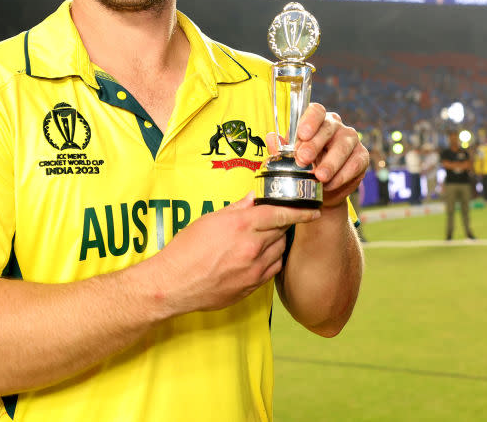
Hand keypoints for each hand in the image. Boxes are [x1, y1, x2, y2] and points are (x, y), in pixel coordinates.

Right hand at [147, 192, 319, 316]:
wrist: (174, 284)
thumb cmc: (185, 250)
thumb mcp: (208, 221)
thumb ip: (235, 209)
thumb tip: (252, 200)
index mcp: (240, 225)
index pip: (279, 213)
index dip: (299, 211)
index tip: (312, 210)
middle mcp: (251, 247)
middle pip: (281, 231)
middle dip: (282, 225)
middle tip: (277, 221)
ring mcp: (254, 269)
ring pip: (279, 251)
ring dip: (277, 243)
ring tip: (265, 239)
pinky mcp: (252, 286)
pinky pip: (273, 270)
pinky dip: (272, 260)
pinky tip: (261, 257)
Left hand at [281, 103, 368, 208]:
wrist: (320, 190)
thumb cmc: (304, 167)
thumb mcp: (290, 158)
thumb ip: (281, 148)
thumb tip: (271, 137)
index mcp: (317, 120)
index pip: (316, 111)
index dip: (310, 120)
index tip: (302, 134)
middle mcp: (335, 126)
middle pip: (328, 128)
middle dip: (314, 144)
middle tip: (303, 160)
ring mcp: (350, 139)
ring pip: (343, 146)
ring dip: (330, 163)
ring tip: (319, 177)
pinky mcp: (362, 156)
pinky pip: (355, 163)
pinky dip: (342, 175)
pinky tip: (330, 184)